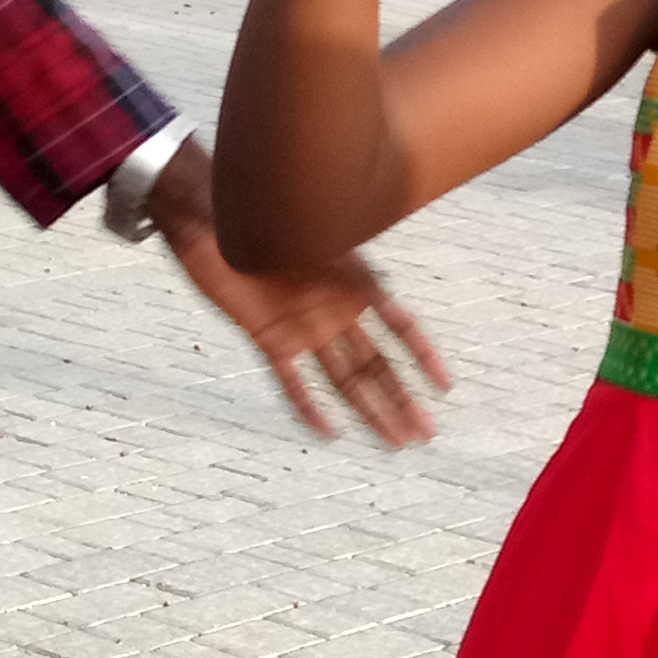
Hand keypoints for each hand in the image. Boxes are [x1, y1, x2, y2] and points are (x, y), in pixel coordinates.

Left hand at [142, 142, 450, 450]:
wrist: (214, 218)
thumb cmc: (267, 216)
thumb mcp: (320, 235)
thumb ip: (352, 266)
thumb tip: (387, 289)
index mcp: (356, 285)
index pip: (399, 328)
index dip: (422, 356)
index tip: (444, 386)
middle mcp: (335, 312)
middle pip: (377, 366)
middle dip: (402, 401)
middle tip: (425, 434)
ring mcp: (305, 329)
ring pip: (345, 381)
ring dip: (370, 412)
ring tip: (393, 442)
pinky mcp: (270, 339)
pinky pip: (293, 382)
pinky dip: (309, 408)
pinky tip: (328, 433)